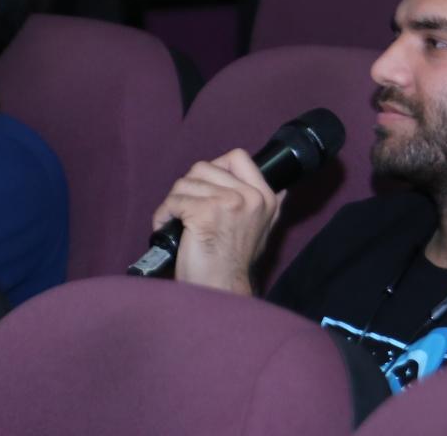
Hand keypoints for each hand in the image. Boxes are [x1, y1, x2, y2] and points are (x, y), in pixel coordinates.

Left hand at [150, 149, 286, 294]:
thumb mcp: (263, 232)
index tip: (206, 189)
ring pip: (185, 183)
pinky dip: (163, 214)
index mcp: (265, 197)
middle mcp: (250, 197)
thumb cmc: (233, 264)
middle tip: (185, 208)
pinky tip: (166, 228)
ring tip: (175, 220)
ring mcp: (228, 203)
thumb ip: (270, 208)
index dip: (215, 168)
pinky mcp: (205, 212)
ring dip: (173, 201)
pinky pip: (174, 201)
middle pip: (204, 167)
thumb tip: (283, 190)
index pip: (237, 157)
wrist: (221, 289)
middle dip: (188, 187)